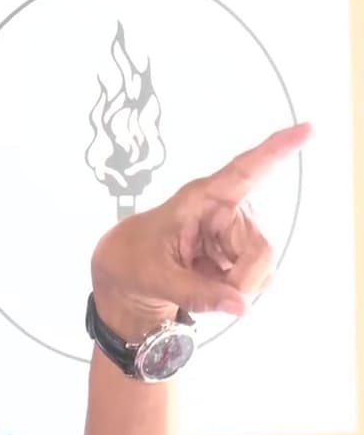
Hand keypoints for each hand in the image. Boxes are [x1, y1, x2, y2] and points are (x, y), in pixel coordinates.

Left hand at [90, 122, 310, 337]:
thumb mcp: (154, 278)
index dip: (275, 151)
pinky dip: (236, 289)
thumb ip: (196, 293)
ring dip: (236, 285)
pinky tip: (209, 280)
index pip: (242, 172)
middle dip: (241, 280)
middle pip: (261, 249)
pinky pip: (258, 278)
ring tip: (199, 279)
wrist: (128, 273)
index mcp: (199, 198)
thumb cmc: (133, 260)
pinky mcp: (241, 249)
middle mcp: (225, 208)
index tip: (306, 129)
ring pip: (263, 268)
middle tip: (207, 292)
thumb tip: (242, 305)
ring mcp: (236, 229)